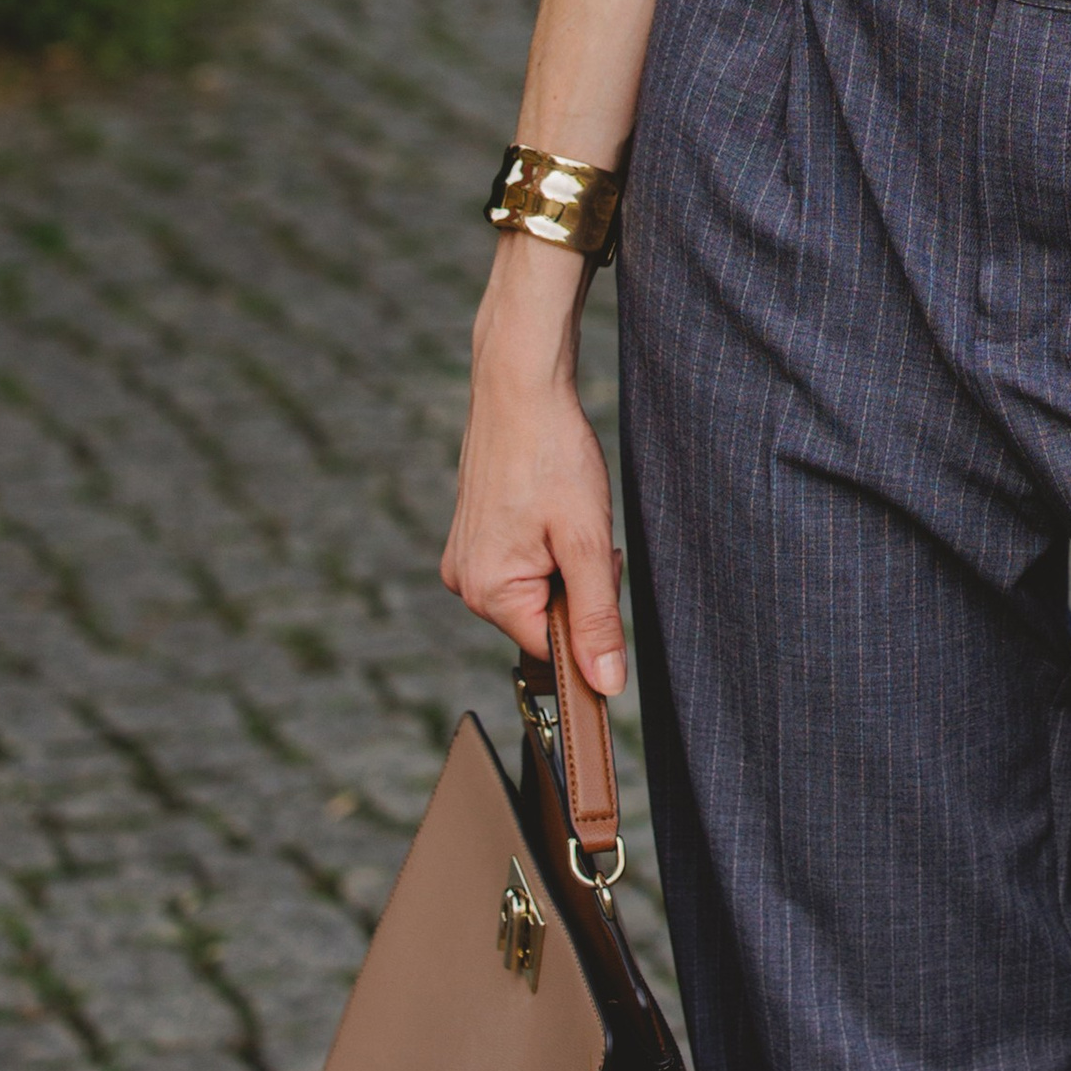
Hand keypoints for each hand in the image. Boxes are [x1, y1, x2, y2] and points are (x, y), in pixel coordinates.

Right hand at [440, 235, 627, 694]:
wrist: (520, 385)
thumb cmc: (552, 454)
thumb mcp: (586, 542)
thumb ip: (596, 618)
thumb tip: (606, 686)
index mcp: (486, 592)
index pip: (550, 648)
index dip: (588, 621)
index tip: (602, 568)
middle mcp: (464, 583)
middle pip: (543, 618)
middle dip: (577, 585)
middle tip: (583, 530)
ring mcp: (465, 558)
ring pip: (538, 590)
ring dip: (565, 562)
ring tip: (564, 510)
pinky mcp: (474, 537)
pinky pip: (523, 564)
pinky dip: (549, 545)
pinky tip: (550, 505)